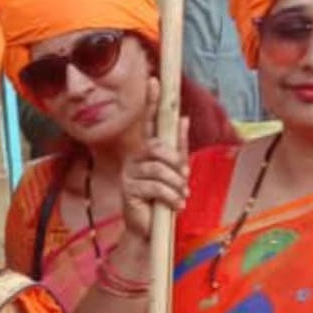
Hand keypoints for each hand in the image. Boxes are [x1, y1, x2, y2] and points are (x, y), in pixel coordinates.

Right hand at [121, 78, 190, 241]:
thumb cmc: (163, 200)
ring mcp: (129, 174)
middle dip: (176, 164)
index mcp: (147, 152)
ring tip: (180, 197)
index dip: (152, 102)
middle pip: (158, 147)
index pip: (150, 123)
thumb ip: (179, 148)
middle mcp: (135, 158)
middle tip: (184, 180)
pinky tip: (173, 205)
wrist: (150, 230)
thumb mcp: (176, 173)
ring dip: (176, 184)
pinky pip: (155, 186)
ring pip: (159, 168)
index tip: (155, 81)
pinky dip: (170, 196)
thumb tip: (183, 118)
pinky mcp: (128, 190)